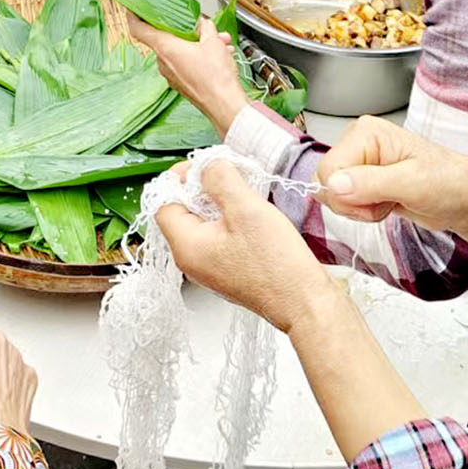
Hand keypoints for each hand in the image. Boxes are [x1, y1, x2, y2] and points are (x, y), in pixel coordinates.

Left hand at [128, 16, 247, 132]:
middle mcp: (164, 63)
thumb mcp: (213, 41)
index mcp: (166, 48)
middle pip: (167, 38)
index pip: (139, 30)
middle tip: (203, 27)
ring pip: (180, 51)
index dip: (134, 16)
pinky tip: (217, 56)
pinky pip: (185, 64)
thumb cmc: (215, 77)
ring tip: (219, 43)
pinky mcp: (181, 84)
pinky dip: (198, 57)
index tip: (133, 10)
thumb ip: (205, 26)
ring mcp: (171, 75)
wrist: (225, 105)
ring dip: (197, 44)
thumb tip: (203, 23)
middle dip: (187, 31)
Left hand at [157, 160, 334, 332]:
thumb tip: (205, 165)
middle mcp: (192, 260)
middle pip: (182, 210)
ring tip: (245, 194)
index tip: (205, 166)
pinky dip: (231, 218)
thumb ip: (219, 180)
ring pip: (203, 221)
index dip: (180, 178)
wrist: (305, 303)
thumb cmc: (276, 265)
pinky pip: (219, 234)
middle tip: (229, 176)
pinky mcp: (228, 269)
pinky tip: (252, 214)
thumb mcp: (245, 209)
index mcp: (186, 247)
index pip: (163, 202)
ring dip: (220, 202)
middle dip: (203, 188)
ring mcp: (210, 267)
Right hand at [314, 116, 467, 231]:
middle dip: (353, 203)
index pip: (328, 168)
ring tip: (389, 201)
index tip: (374, 200)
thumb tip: (333, 184)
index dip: (345, 194)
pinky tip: (386, 204)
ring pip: (333, 195)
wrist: (467, 199)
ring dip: (359, 209)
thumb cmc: (450, 183)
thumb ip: (370, 183)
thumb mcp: (412, 183)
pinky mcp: (363, 180)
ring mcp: (360, 162)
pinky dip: (363, 211)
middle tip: (385, 200)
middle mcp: (358, 143)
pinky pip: (344, 202)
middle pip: (325, 181)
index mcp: (366, 133)